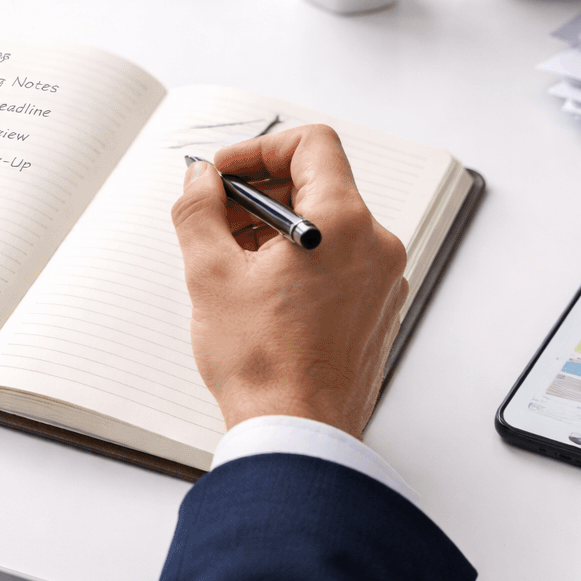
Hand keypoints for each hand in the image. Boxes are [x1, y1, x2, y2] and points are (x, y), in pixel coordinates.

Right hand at [170, 125, 407, 436]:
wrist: (299, 435)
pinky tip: (260, 291)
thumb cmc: (263, 365)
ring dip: (275, 228)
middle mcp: (375, 246)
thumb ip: (199, 210)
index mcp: (343, 224)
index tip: (223, 176)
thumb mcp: (210, 274)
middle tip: (216, 217)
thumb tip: (199, 180)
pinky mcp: (376, 311)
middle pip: (318, 184)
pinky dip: (299, 259)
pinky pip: (339, 262)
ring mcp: (382, 281)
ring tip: (231, 260)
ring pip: (327, 225)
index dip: (259, 150)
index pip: (311, 145)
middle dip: (260, 192)